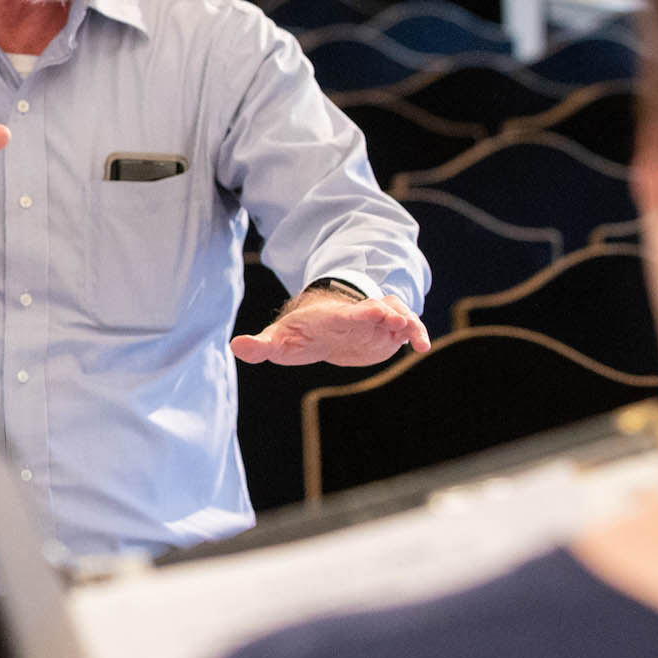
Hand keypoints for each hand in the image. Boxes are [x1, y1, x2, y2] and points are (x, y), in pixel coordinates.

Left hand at [229, 289, 430, 365]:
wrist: (319, 328)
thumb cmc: (299, 333)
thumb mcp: (278, 341)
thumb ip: (260, 345)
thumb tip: (236, 346)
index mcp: (333, 318)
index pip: (349, 313)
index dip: (362, 313)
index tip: (376, 313)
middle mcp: (358, 316)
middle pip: (378, 309)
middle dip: (390, 314)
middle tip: (401, 323)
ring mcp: (375, 323)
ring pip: (397, 315)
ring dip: (408, 323)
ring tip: (418, 340)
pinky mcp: (386, 334)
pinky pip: (405, 330)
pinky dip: (415, 334)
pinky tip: (422, 347)